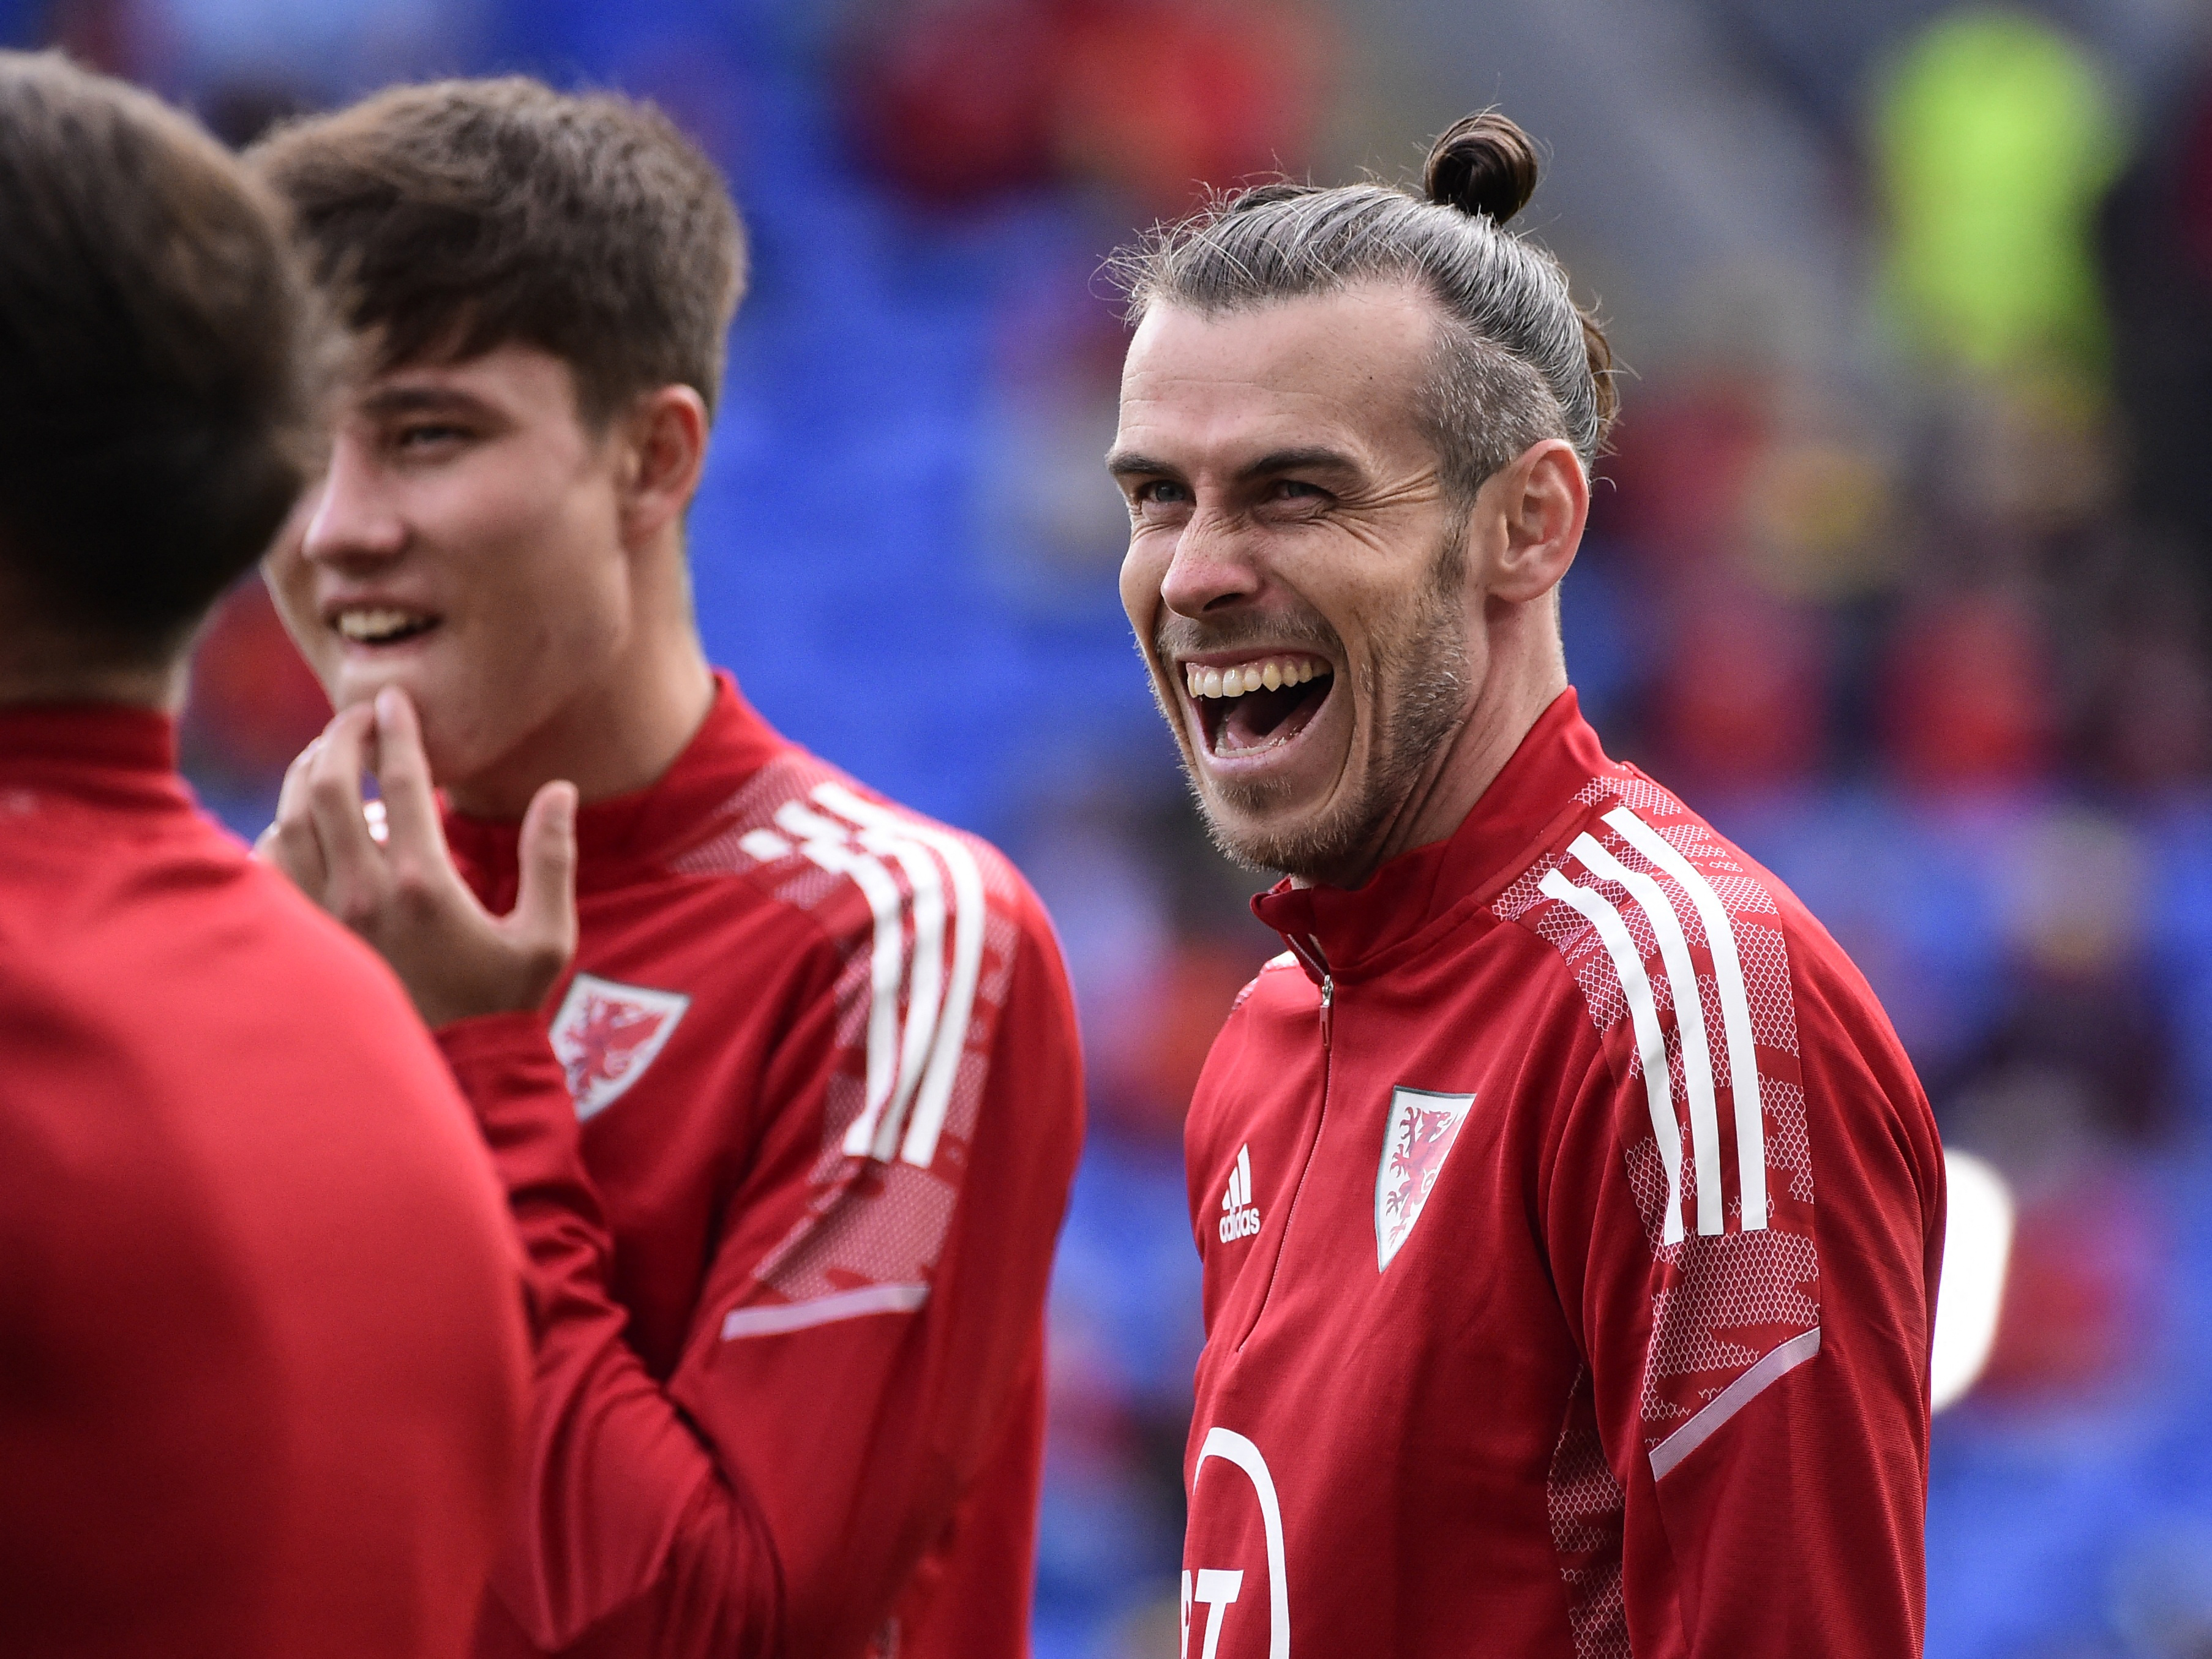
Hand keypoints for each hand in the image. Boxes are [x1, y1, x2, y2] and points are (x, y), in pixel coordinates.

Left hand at [256, 687, 578, 1028]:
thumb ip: (552, 858)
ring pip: (290, 818)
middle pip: (327, 785)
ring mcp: (324, 918)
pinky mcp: (303, 940)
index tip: (394, 700)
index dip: (396, 731)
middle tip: (355, 718)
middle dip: (337, 738)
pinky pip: (267, 865)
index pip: (400, 781)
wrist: (452, 1070)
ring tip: (323, 755)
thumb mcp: (546, 937)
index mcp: (426, 883)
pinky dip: (279, 830)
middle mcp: (364, 893)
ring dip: (302, 776)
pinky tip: (300, 821)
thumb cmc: (502, 1002)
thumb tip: (559, 790)